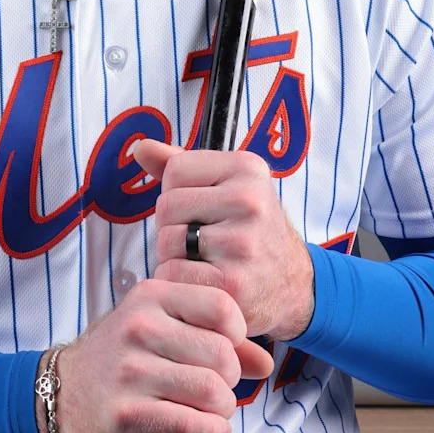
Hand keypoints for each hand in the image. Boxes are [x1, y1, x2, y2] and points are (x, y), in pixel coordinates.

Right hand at [46, 278, 272, 432]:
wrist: (64, 394)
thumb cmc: (125, 358)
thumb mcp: (163, 330)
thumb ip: (217, 339)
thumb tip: (267, 362)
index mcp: (152, 295)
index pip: (223, 306)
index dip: (238, 334)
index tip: (227, 350)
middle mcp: (139, 326)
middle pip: (223, 356)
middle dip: (231, 380)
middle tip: (217, 387)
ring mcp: (130, 371)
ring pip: (213, 393)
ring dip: (222, 409)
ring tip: (209, 409)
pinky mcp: (127, 414)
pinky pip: (194, 425)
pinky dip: (211, 432)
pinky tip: (205, 428)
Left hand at [133, 138, 314, 341]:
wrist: (292, 285)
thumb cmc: (250, 230)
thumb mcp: (229, 185)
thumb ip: (181, 164)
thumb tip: (141, 147)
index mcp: (247, 168)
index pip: (175, 169)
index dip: (177, 192)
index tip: (201, 208)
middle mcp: (250, 201)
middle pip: (166, 206)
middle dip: (173, 226)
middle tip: (201, 240)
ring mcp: (243, 243)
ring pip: (166, 241)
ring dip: (173, 255)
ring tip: (203, 260)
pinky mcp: (232, 283)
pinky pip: (172, 273)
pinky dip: (177, 281)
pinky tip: (202, 282)